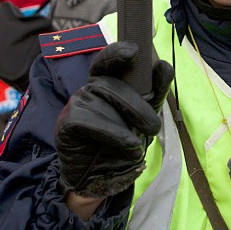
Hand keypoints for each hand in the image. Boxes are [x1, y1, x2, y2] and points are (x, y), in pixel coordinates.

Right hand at [55, 42, 172, 198]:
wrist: (100, 179)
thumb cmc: (121, 145)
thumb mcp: (144, 118)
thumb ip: (155, 93)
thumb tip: (164, 66)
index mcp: (106, 85)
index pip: (108, 62)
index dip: (117, 52)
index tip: (134, 50)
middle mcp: (89, 91)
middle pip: (111, 83)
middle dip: (137, 104)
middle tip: (153, 126)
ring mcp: (75, 105)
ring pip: (101, 100)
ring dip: (126, 122)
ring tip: (137, 143)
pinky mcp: (66, 125)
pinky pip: (88, 120)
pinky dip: (112, 132)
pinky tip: (126, 143)